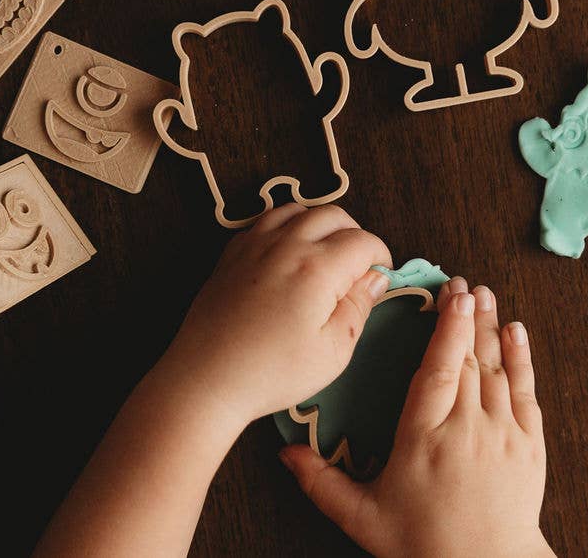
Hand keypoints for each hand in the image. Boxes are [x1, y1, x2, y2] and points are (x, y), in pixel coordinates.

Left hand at [161, 203, 391, 424]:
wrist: (206, 378)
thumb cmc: (271, 372)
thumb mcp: (332, 352)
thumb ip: (358, 308)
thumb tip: (377, 278)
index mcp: (316, 268)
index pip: (363, 242)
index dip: (380, 256)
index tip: (381, 276)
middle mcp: (286, 244)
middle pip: (333, 215)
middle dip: (355, 234)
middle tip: (358, 266)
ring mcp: (254, 245)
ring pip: (298, 210)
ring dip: (320, 224)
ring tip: (325, 253)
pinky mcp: (232, 254)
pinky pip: (266, 220)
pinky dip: (286, 226)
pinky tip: (288, 252)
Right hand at [280, 278, 553, 557]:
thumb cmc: (423, 544)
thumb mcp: (362, 517)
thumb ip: (321, 482)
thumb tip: (284, 452)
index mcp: (425, 437)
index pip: (440, 368)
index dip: (446, 327)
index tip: (451, 294)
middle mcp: (468, 428)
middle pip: (471, 358)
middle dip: (468, 316)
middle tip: (465, 284)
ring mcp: (504, 435)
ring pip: (499, 368)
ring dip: (493, 328)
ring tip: (488, 296)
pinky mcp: (530, 447)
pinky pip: (528, 392)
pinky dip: (523, 359)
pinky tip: (517, 333)